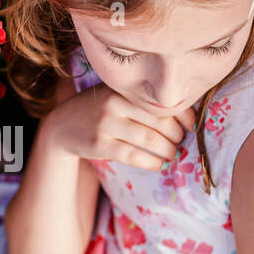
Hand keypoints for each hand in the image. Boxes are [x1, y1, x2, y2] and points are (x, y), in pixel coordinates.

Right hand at [44, 83, 197, 171]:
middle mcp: (114, 104)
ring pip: (149, 140)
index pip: (161, 101)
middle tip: (180, 141)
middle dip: (176, 135)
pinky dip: (151, 163)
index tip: (191, 125)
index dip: (182, 115)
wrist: (62, 125)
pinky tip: (158, 164)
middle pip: (158, 121)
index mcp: (122, 89)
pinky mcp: (100, 145)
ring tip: (172, 153)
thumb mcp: (115, 95)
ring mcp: (106, 124)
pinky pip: (134, 156)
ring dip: (167, 150)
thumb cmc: (98, 109)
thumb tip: (184, 114)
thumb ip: (141, 99)